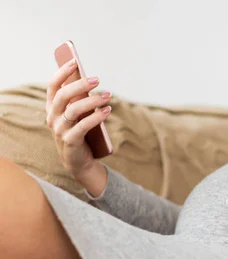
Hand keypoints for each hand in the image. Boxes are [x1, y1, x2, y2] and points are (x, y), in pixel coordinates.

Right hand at [45, 58, 111, 181]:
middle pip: (63, 95)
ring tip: (108, 96)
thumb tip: (89, 80)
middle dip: (80, 85)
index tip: (74, 61)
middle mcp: (52, 117)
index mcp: (52, 108)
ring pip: (74, 110)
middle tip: (98, 80)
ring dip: (92, 101)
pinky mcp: (70, 141)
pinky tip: (107, 111)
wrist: (78, 161)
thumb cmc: (79, 133)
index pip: (52, 86)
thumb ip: (78, 100)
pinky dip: (97, 117)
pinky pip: (83, 126)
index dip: (62, 73)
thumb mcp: (77, 115)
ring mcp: (59, 130)